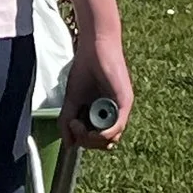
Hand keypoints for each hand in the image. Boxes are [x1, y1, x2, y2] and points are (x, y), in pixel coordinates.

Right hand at [61, 30, 131, 149]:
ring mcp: (121, 108)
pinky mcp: (125, 102)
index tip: (71, 126)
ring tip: (78, 123)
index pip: (97, 140)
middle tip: (74, 125)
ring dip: (92, 138)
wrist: (93, 48)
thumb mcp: (71, 100)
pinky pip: (118, 126)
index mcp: (103, 114)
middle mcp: (114, 113)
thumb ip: (67, 122)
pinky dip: (104, 133)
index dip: (83, 140)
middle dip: (86, 141)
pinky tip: (92, 129)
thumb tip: (68, 145)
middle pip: (104, 143)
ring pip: (111, 138)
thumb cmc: (84, 70)